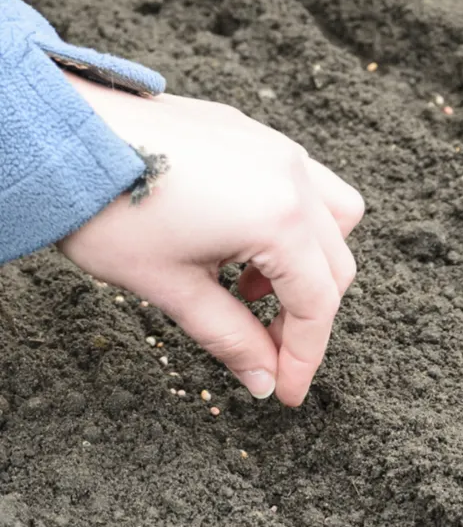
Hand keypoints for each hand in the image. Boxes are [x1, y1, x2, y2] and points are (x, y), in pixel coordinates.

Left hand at [58, 75, 363, 405]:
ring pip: (334, 219)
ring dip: (309, 266)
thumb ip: (230, 338)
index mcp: (277, 217)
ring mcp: (276, 148)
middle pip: (334, 266)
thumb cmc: (109, 208)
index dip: (304, 357)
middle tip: (268, 352)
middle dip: (306, 318)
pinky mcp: (253, 135)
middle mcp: (291, 176)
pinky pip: (304, 185)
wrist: (64, 138)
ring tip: (252, 289)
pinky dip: (293, 225)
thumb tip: (263, 379)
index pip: (316, 303)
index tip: (285, 391)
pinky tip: (243, 244)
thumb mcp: (172, 288)